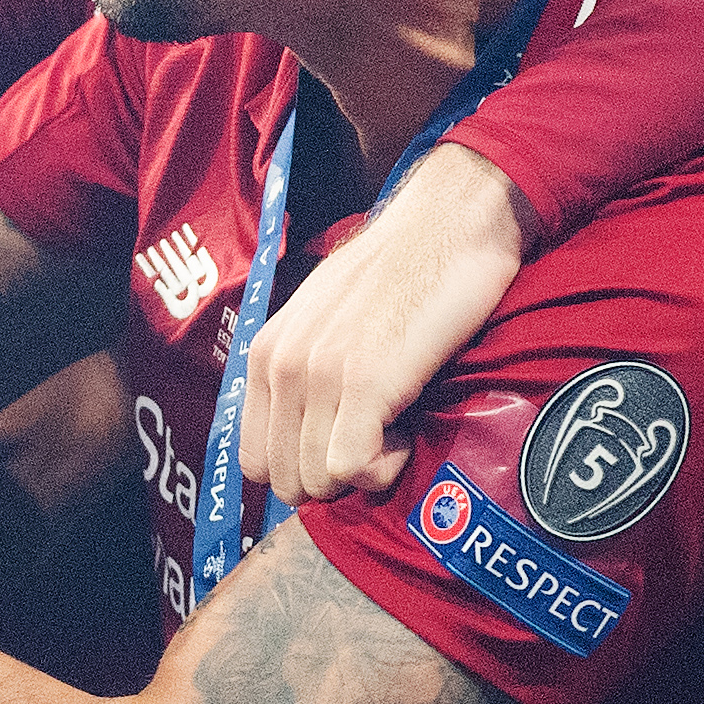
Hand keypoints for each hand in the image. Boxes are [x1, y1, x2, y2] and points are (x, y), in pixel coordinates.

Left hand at [236, 142, 526, 503]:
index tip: (343, 444)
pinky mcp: (365, 382)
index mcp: (263, 356)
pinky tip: (406, 430)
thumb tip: (304, 431)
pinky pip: (353, 467)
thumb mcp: (321, 319)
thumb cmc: (397, 272)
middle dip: (333, 477)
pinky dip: (385, 466)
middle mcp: (280, 368)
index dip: (302, 468)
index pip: (255, 461)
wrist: (448, 222)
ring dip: (364, 470)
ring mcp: (318, 376)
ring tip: (395, 426)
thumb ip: (300, 370)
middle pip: (286, 479)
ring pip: (318, 480)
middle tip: (376, 439)